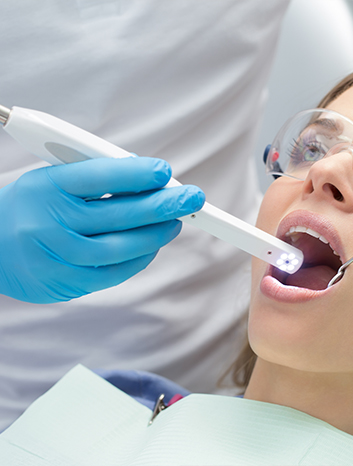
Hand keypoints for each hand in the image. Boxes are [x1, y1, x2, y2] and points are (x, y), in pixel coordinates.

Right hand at [0, 157, 204, 302]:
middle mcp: (50, 221)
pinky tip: (153, 245)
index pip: (100, 176)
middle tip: (193, 198)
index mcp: (47, 186)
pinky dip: (139, 258)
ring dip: (157, 234)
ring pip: (121, 247)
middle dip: (164, 204)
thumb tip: (149, 181)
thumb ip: (97, 179)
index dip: (137, 174)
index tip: (165, 171)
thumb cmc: (31, 207)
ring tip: (177, 222)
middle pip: (119, 213)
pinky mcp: (66, 282)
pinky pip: (113, 272)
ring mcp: (58, 255)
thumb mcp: (54, 180)